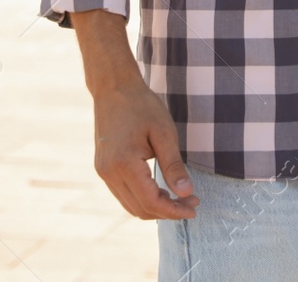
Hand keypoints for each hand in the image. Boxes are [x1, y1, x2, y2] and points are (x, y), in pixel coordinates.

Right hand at [91, 77, 199, 219]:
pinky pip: (124, 194)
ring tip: (179, 197)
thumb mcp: (164, 133)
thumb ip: (174, 166)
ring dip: (155, 207)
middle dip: (167, 211)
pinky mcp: (103, 168)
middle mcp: (109, 173)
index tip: (194, 208)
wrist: (113, 87)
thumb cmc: (141, 106)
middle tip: (191, 201)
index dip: (174, 211)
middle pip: (140, 209)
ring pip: (130, 205)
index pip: (151, 202)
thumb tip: (186, 194)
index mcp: (124, 164)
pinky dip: (143, 198)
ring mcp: (104, 172)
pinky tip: (160, 189)